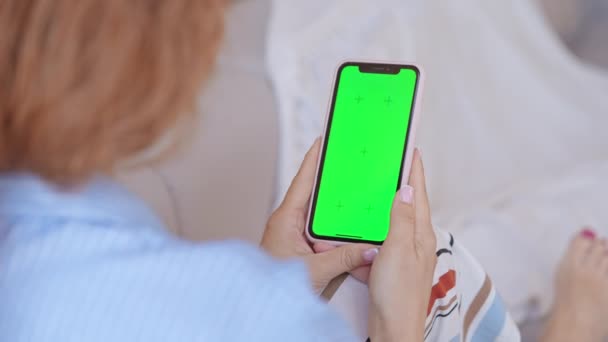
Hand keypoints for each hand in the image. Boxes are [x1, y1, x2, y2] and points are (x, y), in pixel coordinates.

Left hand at [261, 138, 378, 292]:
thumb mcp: (314, 270)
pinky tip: (346, 229)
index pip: (303, 181)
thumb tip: (369, 249)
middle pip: (312, 193)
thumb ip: (343, 258)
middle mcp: (288, 223)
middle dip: (329, 179)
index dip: (314, 159)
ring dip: (333, 207)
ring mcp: (292, 235)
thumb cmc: (272, 285)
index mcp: (286, 219)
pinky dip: (332, 228)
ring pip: (317, 214)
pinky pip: (318, 231)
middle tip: (345, 163)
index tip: (324, 140)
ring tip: (353, 194)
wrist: (260, 304)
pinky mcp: (298, 247)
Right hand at [368, 149, 436, 341]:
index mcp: (420, 233)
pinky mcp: (389, 266)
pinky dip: (368, 233)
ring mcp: (402, 254)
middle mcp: (415, 241)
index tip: (411, 148)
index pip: (418, 193)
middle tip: (390, 163)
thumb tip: (404, 190)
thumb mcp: (398, 250)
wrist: (393, 329)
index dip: (414, 169)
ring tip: (372, 190)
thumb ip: (400, 219)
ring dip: (380, 207)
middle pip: (406, 204)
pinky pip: (378, 242)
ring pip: (390, 223)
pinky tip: (358, 230)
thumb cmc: (398, 295)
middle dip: (398, 183)